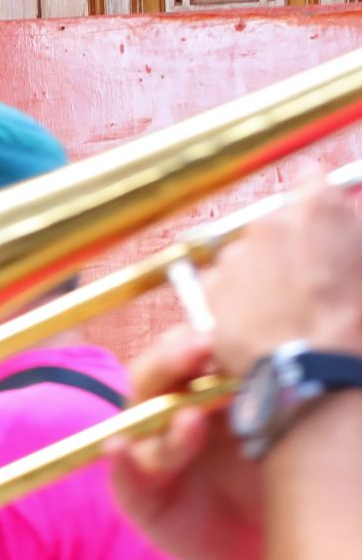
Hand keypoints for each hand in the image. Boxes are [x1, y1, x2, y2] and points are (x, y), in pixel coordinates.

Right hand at [109, 325, 262, 559]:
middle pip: (151, 376)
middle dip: (172, 361)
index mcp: (196, 388)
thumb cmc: (272, 470)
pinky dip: (120, 463)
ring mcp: (149, 454)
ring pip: (140, 423)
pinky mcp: (140, 497)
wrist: (266, 536)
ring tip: (191, 419)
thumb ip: (260, 386)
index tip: (220, 328)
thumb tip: (273, 344)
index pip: (181, 349)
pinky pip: (124, 478)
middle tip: (201, 350)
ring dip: (163, 418)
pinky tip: (118, 449)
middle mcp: (165, 414)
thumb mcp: (273, 421)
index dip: (192, 337)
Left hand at [204, 175, 361, 370]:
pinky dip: (240, 297)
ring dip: (263, 269)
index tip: (328, 222)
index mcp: (320, 209)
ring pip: (249, 252)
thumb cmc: (358, 324)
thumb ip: (355, 227)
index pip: (314, 181)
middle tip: (312, 277)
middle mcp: (270, 223)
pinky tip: (266, 321)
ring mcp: (236, 256)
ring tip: (290, 306)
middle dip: (292, 241)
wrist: (319, 378)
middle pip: (277, 221)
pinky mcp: (213, 290)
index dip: (323, 205)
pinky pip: (224, 283)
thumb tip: (349, 211)